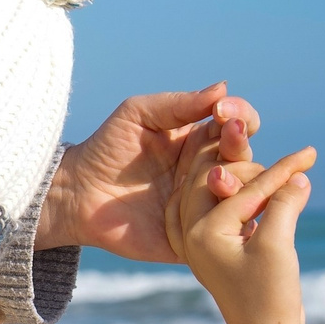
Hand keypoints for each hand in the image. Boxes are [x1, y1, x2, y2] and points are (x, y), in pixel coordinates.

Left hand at [39, 83, 261, 260]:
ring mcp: (207, 204)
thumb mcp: (138, 114)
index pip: (238, 124)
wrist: (78, 196)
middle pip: (245, 157)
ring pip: (244, 193)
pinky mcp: (198, 235)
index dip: (240, 115)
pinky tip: (221, 211)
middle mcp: (211, 170)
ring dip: (238, 181)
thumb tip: (223, 88)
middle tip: (227, 135)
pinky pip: (226, 231)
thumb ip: (178, 103)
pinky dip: (230, 221)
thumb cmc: (106, 149)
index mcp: (201, 140)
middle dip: (239, 144)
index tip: (222, 112)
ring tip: (216, 177)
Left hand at [165, 129, 319, 323]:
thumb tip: (299, 176)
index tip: (311, 154)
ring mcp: (199, 241)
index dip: (281, 171)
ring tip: (281, 176)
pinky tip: (266, 193)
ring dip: (246, 180)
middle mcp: (191, 234)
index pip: (243, 189)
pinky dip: (243, 197)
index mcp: (200, 232)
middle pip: (215, 181)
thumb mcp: (278, 245)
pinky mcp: (213, 248)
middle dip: (252, 169)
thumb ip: (284, 204)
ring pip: (215, 193)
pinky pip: (221, 210)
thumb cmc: (270, 296)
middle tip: (290, 166)